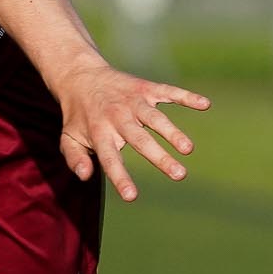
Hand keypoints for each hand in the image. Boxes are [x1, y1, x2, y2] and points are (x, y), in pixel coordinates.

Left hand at [54, 60, 210, 203]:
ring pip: (156, 118)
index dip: (120, 177)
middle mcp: (118, 117)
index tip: (132, 197)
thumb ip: (75, 159)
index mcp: (100, 133)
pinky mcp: (146, 88)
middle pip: (140, 140)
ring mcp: (133, 102)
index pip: (110, 159)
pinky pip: (168, 92)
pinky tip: (205, 104)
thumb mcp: (68, 138)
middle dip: (160, 157)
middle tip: (179, 175)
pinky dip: (186, 97)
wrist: (80, 77)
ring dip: (173, 132)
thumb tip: (85, 176)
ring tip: (188, 149)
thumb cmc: (78, 116)